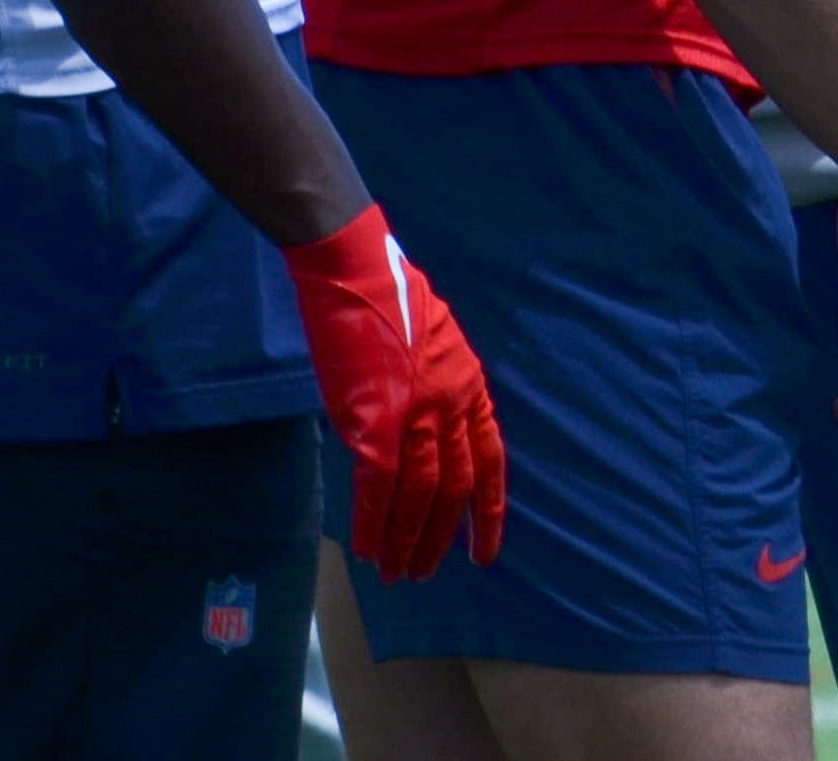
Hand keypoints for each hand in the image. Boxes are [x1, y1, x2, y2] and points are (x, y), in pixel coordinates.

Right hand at [285, 204, 505, 580]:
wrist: (350, 264)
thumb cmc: (381, 290)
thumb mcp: (428, 339)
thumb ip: (431, 385)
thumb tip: (414, 426)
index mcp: (467, 383)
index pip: (487, 462)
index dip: (487, 512)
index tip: (482, 553)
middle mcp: (451, 405)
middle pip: (452, 488)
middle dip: (438, 537)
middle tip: (423, 572)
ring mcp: (415, 414)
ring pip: (418, 496)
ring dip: (406, 540)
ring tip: (395, 572)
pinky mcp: (375, 420)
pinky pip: (379, 487)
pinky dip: (374, 522)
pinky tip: (368, 548)